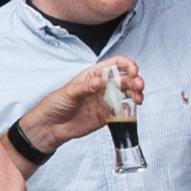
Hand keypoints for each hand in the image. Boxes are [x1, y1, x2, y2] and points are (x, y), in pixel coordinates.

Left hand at [16, 58, 137, 152]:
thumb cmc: (56, 104)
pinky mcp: (106, 115)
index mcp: (94, 75)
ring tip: (139, 100)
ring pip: (127, 94)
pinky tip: (127, 113)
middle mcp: (103, 86)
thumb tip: (99, 82)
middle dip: (135, 81)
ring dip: (136, 95)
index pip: (116, 64)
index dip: (127, 65)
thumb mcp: (69, 93)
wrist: (51, 126)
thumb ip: (85, 87)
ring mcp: (106, 100)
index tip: (134, 71)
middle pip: (125, 79)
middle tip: (139, 86)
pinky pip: (122, 112)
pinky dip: (128, 111)